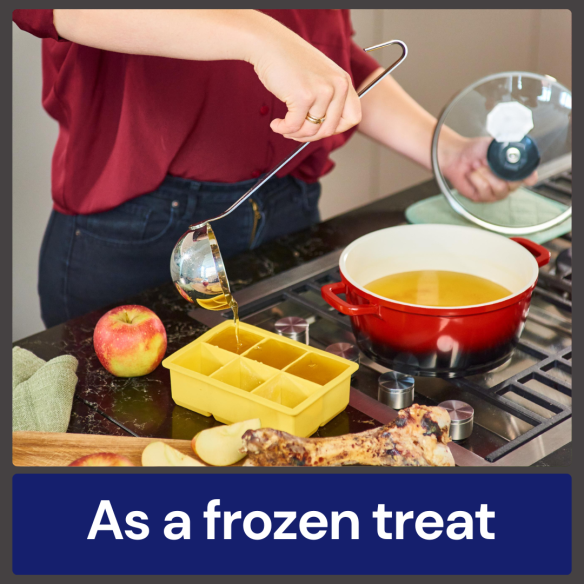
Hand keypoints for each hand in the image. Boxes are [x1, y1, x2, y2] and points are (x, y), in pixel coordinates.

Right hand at [249, 22, 360, 142]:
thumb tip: (323, 131)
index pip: (353, 118)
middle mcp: (337, 86)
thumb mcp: (320, 77)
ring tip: (284, 127)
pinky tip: (276, 124)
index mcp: (344, 81)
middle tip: (295, 131)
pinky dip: (283, 129)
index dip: (336, 129)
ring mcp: (322, 91)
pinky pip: (294, 126)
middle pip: (330, 129)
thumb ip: (328, 99)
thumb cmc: (290, 62)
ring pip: (312, 130)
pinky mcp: (303, 97)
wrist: (269, 44)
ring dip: (295, 133)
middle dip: (310, 136)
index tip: (319, 127)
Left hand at [440, 136, 537, 201]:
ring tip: (477, 167)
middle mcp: (507, 182)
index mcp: (514, 170)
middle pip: (515, 184)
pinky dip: (477, 179)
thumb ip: (510, 145)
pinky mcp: (483, 197)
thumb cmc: (476, 150)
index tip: (527, 175)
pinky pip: (485, 190)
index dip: (529, 176)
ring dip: (486, 174)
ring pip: (500, 187)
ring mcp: (496, 192)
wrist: (457, 156)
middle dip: (500, 171)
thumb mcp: (496, 144)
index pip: (529, 177)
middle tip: (488, 162)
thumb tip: (519, 147)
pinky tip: (472, 175)